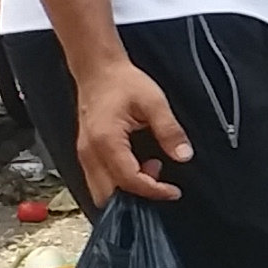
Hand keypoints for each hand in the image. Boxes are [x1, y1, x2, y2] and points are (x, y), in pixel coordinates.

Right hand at [72, 57, 191, 204]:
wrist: (98, 70)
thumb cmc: (122, 82)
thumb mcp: (154, 102)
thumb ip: (170, 130)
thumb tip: (183, 155)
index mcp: (106, 141)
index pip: (129, 181)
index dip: (154, 190)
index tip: (173, 191)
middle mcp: (90, 153)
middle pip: (109, 196)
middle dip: (137, 196)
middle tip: (160, 181)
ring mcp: (84, 155)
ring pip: (101, 192)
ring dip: (127, 190)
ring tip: (150, 167)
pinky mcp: (86, 154)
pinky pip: (100, 181)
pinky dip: (119, 183)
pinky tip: (137, 165)